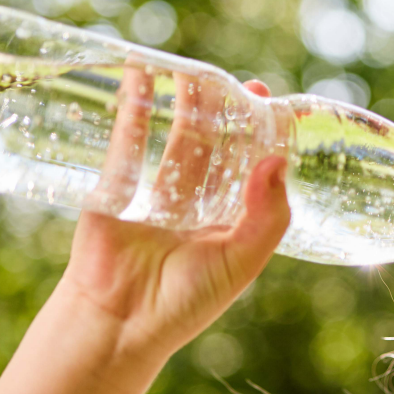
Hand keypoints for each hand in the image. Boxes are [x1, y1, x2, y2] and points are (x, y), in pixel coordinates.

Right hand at [59, 77, 289, 360]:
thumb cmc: (186, 302)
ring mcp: (154, 195)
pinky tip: (140, 80)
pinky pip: (127, 143)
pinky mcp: (115, 190)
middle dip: (221, 111)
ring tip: (190, 69)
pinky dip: (133, 111)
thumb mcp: (241, 261)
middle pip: (213, 145)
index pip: (248, 166)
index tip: (265, 99)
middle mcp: (194, 204)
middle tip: (229, 78)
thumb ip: (267, 216)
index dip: (257, 133)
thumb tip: (278, 160)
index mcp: (228, 220)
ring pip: (174, 139)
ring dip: (181, 104)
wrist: (120, 324)